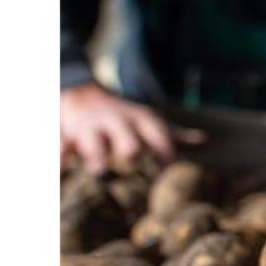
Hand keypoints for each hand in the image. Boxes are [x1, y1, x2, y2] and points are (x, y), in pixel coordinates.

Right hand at [61, 83, 179, 174]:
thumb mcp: (147, 121)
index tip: (169, 167)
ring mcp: (92, 129)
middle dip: (130, 148)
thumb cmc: (123, 117)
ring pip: (94, 141)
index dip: (164, 149)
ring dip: (96, 154)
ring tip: (99, 169)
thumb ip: (173, 134)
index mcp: (140, 121)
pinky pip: (62, 144)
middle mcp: (117, 124)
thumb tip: (205, 140)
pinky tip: (61, 165)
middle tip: (133, 158)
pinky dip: (61, 153)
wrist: (82, 96)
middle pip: (127, 136)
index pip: (157, 134)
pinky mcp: (67, 134)